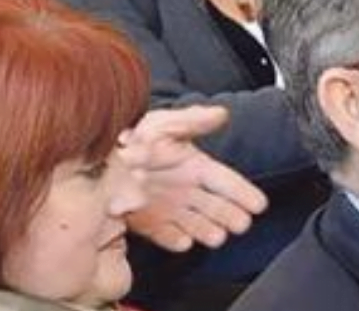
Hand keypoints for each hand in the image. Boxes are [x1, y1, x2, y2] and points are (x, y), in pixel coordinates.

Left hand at [115, 106, 267, 251]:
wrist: (98, 157)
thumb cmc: (134, 136)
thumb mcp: (164, 124)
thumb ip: (193, 121)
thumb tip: (222, 113)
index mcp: (195, 166)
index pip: (227, 182)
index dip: (244, 193)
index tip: (260, 205)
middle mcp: (186, 190)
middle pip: (217, 207)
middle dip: (232, 216)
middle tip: (242, 225)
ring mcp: (169, 208)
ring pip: (196, 224)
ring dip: (208, 231)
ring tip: (218, 237)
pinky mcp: (149, 223)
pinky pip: (166, 235)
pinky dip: (175, 241)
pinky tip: (184, 243)